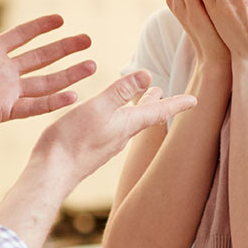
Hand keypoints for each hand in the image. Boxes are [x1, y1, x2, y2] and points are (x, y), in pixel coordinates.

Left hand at [0, 0, 95, 144]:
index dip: (40, 27)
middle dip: (64, 48)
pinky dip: (53, 101)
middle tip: (87, 40)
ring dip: (68, 74)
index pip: (21, 36)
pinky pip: (34, 105)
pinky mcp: (3, 111)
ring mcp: (5, 92)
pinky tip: (74, 95)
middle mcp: (1, 72)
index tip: (60, 18)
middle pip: (41, 57)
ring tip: (91, 65)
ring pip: (45, 81)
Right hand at [33, 70, 197, 189]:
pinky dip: (119, 117)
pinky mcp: (92, 150)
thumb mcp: (98, 107)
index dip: (177, 103)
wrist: (51, 173)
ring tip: (140, 99)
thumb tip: (147, 74)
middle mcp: (120, 136)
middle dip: (155, 102)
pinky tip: (108, 117)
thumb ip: (120, 91)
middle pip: (144, 116)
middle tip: (164, 92)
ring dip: (137, 109)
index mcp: (126, 125)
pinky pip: (113, 129)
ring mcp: (106, 144)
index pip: (158, 111)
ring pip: (128, 123)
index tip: (195, 100)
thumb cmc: (72, 140)